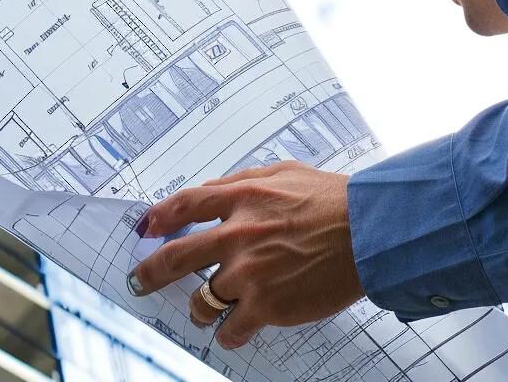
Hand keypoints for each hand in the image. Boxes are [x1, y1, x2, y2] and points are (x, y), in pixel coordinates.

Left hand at [127, 161, 364, 349]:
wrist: (370, 232)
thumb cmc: (333, 199)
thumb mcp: (284, 173)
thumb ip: (243, 181)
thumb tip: (213, 189)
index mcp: (240, 199)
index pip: (185, 205)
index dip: (160, 216)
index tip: (146, 227)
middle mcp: (237, 236)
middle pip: (177, 257)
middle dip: (150, 272)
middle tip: (138, 281)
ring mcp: (249, 273)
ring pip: (202, 298)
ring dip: (196, 307)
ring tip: (198, 311)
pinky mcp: (266, 305)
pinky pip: (232, 327)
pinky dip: (228, 333)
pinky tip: (229, 333)